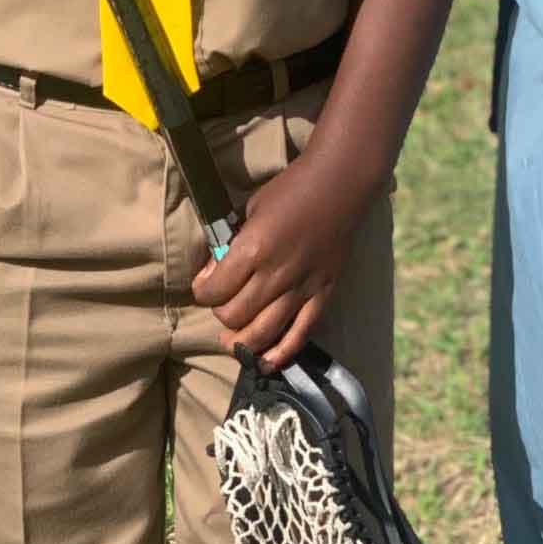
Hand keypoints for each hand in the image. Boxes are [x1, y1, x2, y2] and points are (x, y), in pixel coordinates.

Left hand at [190, 147, 379, 368]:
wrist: (340, 183)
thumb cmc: (291, 189)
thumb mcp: (250, 208)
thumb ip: (232, 243)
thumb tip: (215, 271)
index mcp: (253, 249)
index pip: (213, 291)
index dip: (202, 291)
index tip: (205, 282)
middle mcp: (275, 274)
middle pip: (234, 316)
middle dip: (221, 314)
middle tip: (224, 301)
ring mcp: (302, 287)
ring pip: (263, 333)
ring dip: (243, 340)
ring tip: (234, 338)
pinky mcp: (323, 294)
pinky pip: (300, 334)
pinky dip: (281, 352)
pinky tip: (267, 359)